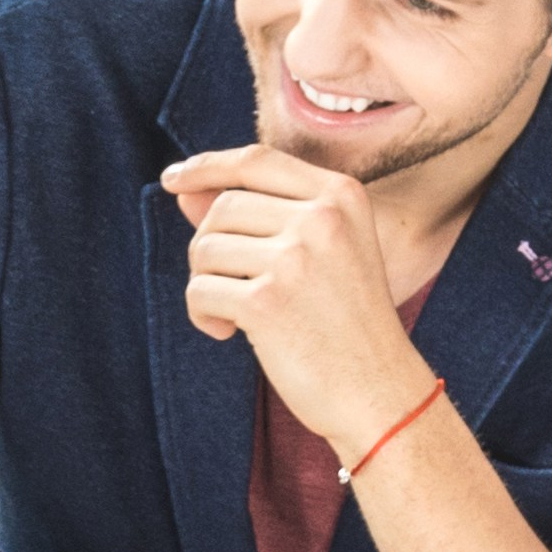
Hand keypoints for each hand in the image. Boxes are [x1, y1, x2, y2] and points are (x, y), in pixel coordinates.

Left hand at [163, 146, 433, 448]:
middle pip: (224, 206)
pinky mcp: (266, 301)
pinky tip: (230, 333)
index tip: (174, 178)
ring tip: (236, 313)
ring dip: (206, 283)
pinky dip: (203, 316)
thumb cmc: (344, 324)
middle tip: (230, 285)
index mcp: (341, 195)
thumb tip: (186, 190)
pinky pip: (199, 291)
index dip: (208, 166)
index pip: (258, 161)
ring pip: (205, 247)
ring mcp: (295, 257)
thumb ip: (257, 216)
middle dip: (210, 246)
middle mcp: (321, 217)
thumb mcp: (319, 254)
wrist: (378, 390)